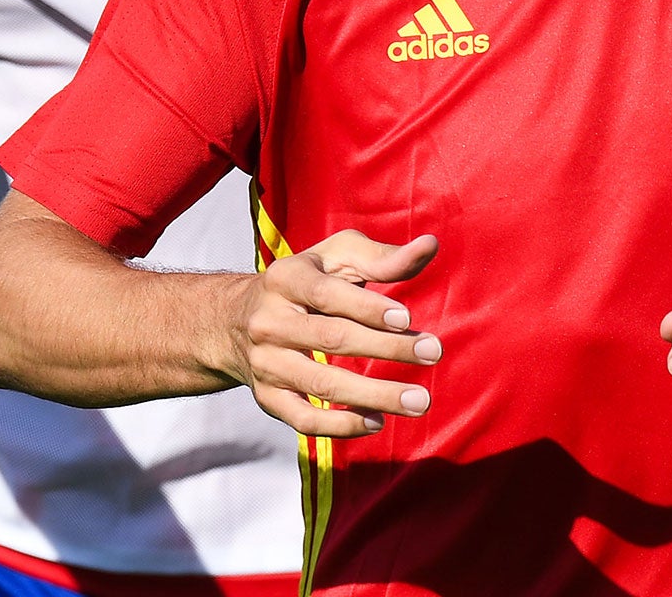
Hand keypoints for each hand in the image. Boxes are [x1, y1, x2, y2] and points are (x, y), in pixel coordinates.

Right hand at [227, 230, 440, 437]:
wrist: (238, 321)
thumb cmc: (307, 281)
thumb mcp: (336, 258)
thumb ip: (382, 257)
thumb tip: (430, 245)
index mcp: (285, 278)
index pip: (326, 295)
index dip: (367, 307)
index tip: (407, 318)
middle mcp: (269, 322)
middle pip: (331, 339)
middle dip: (386, 348)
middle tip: (433, 352)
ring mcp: (266, 363)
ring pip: (322, 384)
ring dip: (375, 394)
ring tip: (419, 400)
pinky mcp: (268, 398)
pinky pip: (304, 419)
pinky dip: (342, 425)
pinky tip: (378, 421)